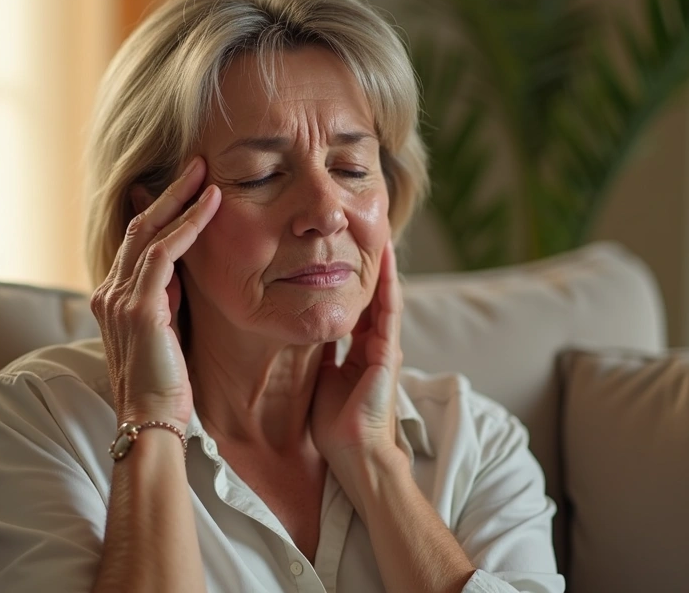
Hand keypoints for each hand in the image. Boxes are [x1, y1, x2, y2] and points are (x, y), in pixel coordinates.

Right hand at [90, 157, 219, 429]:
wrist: (150, 424)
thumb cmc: (165, 388)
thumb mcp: (165, 335)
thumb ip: (166, 302)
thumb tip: (180, 275)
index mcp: (112, 300)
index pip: (134, 243)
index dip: (159, 211)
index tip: (185, 186)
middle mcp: (108, 294)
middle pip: (136, 227)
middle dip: (169, 192)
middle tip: (196, 163)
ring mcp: (118, 299)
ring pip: (148, 232)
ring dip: (180, 199)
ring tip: (206, 173)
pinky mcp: (138, 308)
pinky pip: (163, 252)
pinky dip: (188, 225)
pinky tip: (209, 206)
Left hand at [310, 241, 404, 467]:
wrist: (355, 454)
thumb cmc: (335, 428)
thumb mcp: (320, 381)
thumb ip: (318, 357)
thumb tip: (299, 334)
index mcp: (359, 355)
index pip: (357, 310)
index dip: (351, 283)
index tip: (342, 255)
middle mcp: (375, 348)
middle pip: (372, 298)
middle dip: (368, 268)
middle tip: (362, 233)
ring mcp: (384, 348)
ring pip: (384, 297)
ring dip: (383, 266)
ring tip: (379, 234)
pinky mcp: (388, 352)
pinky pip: (389, 310)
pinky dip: (388, 282)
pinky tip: (386, 257)